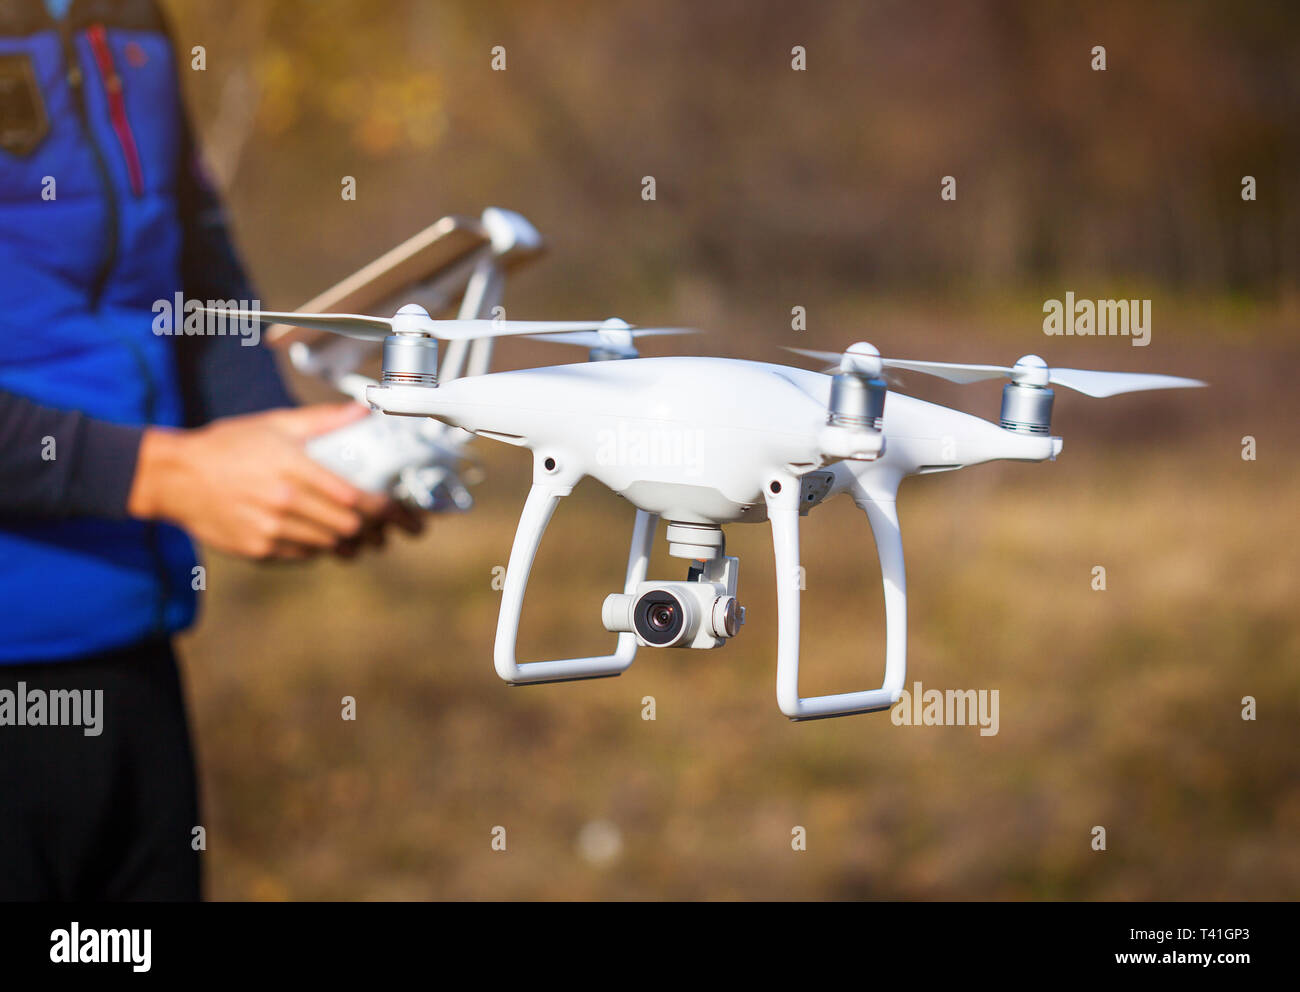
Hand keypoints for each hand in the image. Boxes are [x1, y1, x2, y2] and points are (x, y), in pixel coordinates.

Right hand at [128, 403, 421, 560]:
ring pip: (329, 546)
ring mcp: (270, 530)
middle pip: (348, 527)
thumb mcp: (275, 424)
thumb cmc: (229, 445)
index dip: (387, 511)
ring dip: (352, 543)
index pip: (354, 498)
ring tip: (366, 538)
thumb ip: (322, 420)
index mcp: (294, 469)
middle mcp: (284, 503)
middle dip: (377, 531)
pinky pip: (303, 556)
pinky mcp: (257, 550)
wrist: (174, 477)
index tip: (405, 515)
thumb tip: (362, 410)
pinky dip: (320, 549)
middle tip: (392, 529)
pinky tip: (325, 538)